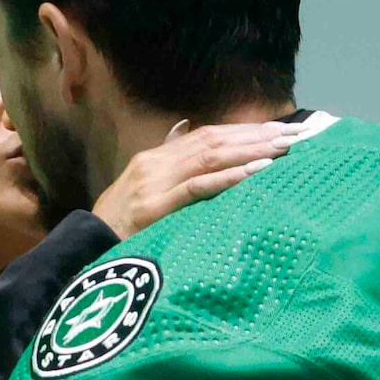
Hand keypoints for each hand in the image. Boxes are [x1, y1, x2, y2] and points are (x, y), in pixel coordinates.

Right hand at [93, 121, 296, 237]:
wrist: (82, 251)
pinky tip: (255, 172)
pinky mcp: (151, 209)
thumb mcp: (141, 188)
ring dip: (250, 151)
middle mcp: (154, 164)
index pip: (207, 135)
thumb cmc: (116, 227)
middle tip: (296, 134)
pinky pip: (195, 188)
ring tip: (284, 149)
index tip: (280, 129)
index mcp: (154, 158)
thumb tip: (186, 128)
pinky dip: (227, 178)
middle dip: (256, 137)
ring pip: (208, 158)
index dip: (244, 130)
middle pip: (213, 141)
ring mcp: (152, 185)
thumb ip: (166, 159)